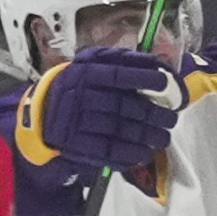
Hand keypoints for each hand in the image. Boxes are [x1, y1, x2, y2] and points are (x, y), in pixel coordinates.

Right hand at [25, 46, 181, 167]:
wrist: (45, 112)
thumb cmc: (79, 85)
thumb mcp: (92, 64)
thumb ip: (121, 61)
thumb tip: (157, 64)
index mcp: (86, 73)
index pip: (118, 74)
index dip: (143, 77)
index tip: (165, 82)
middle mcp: (81, 96)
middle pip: (124, 106)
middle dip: (154, 114)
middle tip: (171, 119)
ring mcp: (78, 122)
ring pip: (120, 130)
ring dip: (147, 136)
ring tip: (163, 138)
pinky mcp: (77, 145)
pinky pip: (108, 152)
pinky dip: (130, 154)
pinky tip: (145, 152)